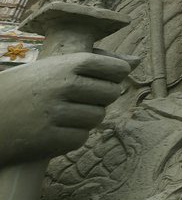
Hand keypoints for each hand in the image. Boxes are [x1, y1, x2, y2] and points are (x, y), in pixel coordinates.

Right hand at [0, 51, 130, 165]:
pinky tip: (54, 129)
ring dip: (86, 117)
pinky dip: (72, 135)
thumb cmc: (24, 88)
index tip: (105, 79)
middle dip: (100, 98)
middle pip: (111, 94)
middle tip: (79, 99)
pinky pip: (81, 137)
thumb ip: (95, 63)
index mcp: (66, 64)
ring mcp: (57, 114)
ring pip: (98, 117)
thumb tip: (138, 60)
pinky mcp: (51, 140)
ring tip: (64, 114)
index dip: (114, 75)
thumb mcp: (53, 66)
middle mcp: (64, 87)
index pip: (115, 68)